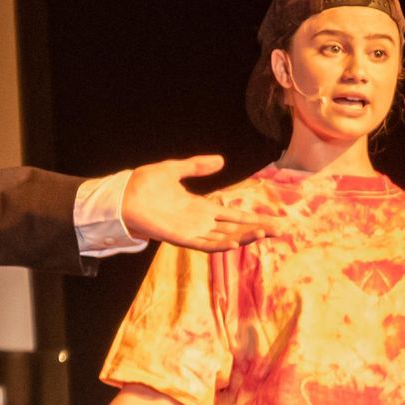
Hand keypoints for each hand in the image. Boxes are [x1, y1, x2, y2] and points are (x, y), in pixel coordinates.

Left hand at [122, 155, 277, 251]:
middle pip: (236, 228)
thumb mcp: (175, 169)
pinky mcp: (180, 237)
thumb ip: (197, 166)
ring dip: (244, 236)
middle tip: (282, 230)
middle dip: (258, 229)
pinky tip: (236, 241)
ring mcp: (191, 231)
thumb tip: (221, 160)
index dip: (254, 218)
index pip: (234, 214)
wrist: (122, 195)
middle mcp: (200, 222)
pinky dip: (220, 244)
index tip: (274, 221)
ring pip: (224, 237)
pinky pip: (204, 244)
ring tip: (265, 233)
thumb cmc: (144, 184)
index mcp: (201, 207)